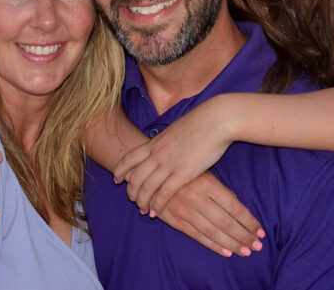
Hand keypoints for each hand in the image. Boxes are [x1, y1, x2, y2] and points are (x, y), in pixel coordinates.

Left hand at [114, 96, 232, 213]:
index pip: (129, 158)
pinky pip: (164, 193)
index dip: (120, 170)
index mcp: (155, 142)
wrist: (216, 120)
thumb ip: (166, 141)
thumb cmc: (200, 122)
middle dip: (131, 191)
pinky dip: (157, 205)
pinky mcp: (182, 174)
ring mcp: (168, 164)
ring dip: (142, 201)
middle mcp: (157, 154)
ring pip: (146, 188)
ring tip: (142, 210)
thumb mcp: (175, 130)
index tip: (117, 179)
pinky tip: (155, 212)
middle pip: (135, 177)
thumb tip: (163, 145)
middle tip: (132, 200)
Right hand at [155, 172, 263, 256]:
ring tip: (245, 251)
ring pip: (213, 231)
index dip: (249, 221)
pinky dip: (212, 245)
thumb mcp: (205, 174)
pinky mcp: (175, 219)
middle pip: (226, 222)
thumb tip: (240, 208)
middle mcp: (196, 197)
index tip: (260, 231)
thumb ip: (222, 191)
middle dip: (243, 236)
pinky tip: (225, 252)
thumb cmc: (185, 173)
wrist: (152, 173)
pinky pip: (197, 235)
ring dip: (231, 244)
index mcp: (208, 183)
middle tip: (257, 246)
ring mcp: (184, 209)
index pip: (234, 207)